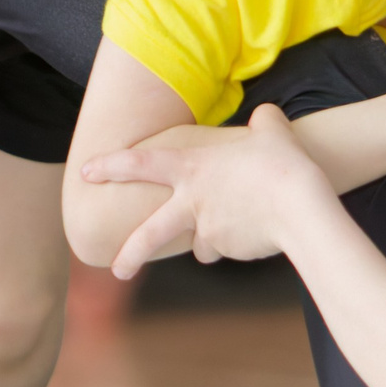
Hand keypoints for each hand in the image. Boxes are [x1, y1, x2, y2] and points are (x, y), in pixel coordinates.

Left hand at [83, 105, 330, 277]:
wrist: (300, 207)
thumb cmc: (284, 164)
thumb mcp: (273, 130)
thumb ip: (264, 121)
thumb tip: (267, 115)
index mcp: (192, 168)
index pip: (140, 164)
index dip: (110, 166)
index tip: (85, 172)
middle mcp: (191, 201)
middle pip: (149, 236)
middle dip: (131, 255)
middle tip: (118, 270)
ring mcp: (207, 230)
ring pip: (200, 244)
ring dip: (209, 244)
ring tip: (234, 233)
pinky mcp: (227, 250)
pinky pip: (228, 249)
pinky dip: (239, 243)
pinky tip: (262, 231)